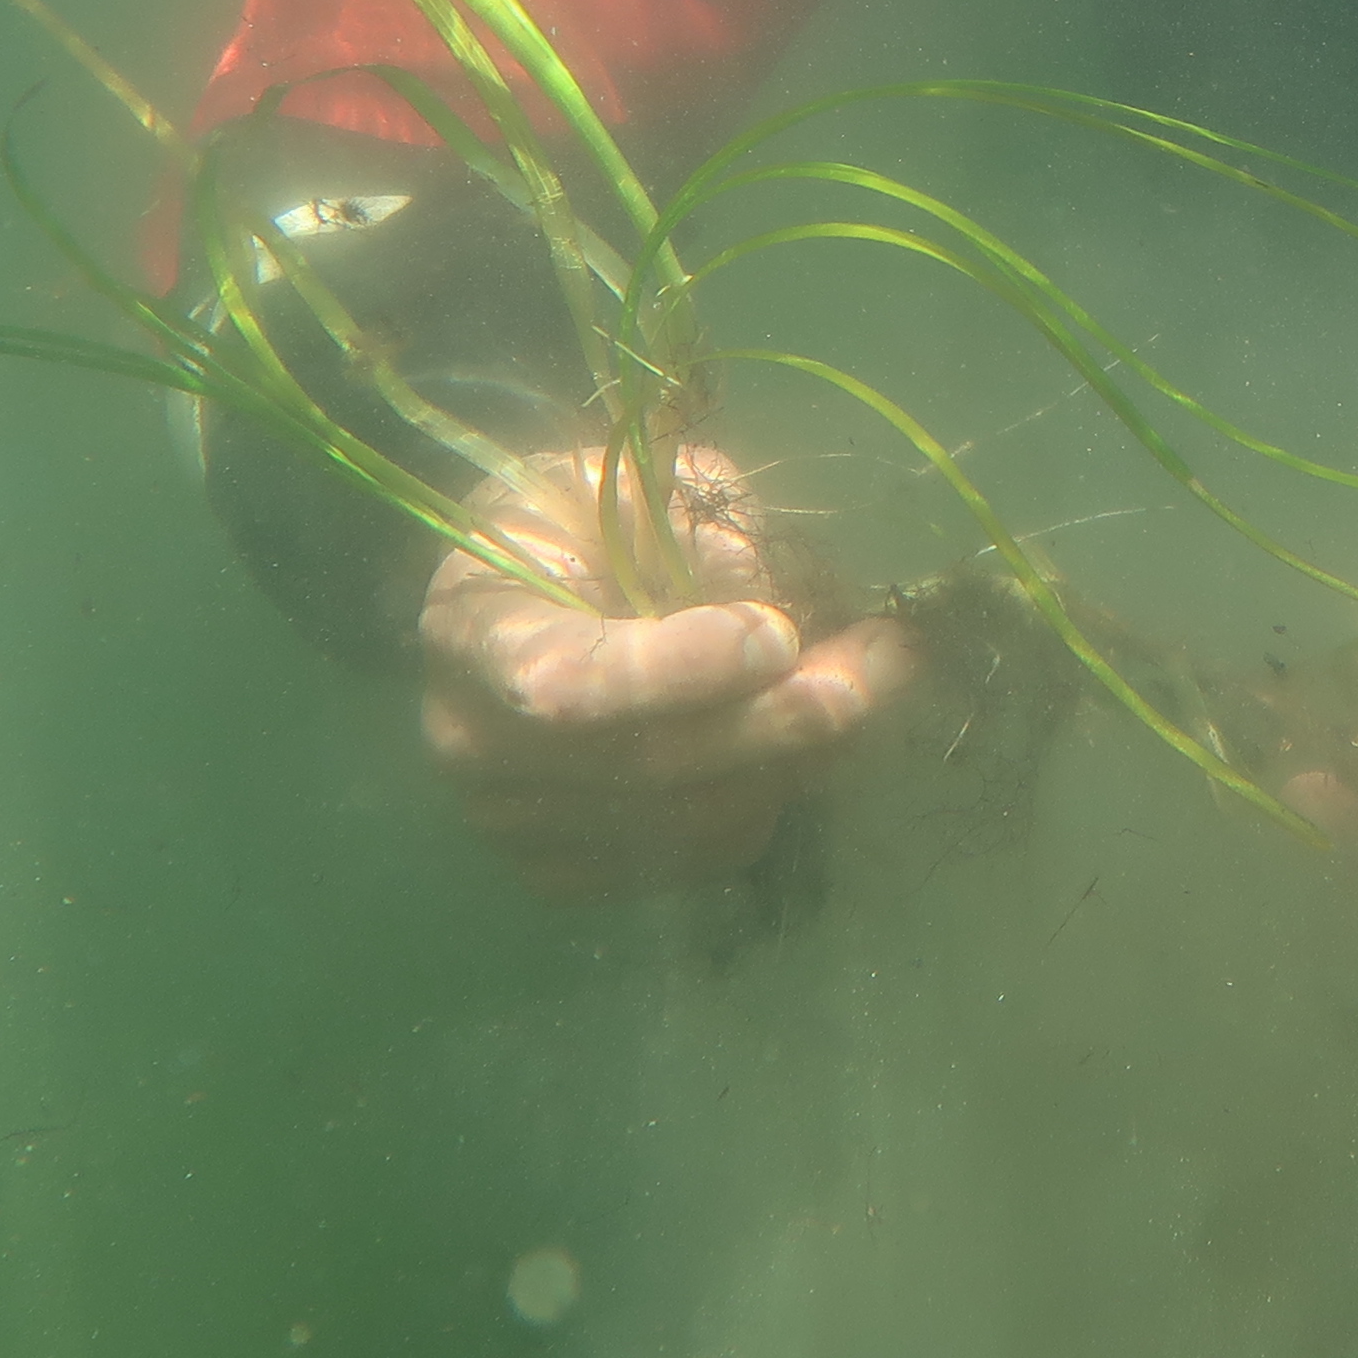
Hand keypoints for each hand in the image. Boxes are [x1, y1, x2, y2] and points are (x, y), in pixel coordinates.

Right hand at [417, 446, 916, 895]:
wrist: (526, 597)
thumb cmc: (583, 523)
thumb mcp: (635, 484)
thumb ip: (699, 529)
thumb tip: (776, 600)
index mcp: (474, 633)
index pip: (569, 688)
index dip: (681, 673)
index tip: (777, 635)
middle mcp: (476, 748)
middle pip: (651, 768)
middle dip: (786, 718)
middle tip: (884, 661)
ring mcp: (516, 826)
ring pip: (693, 822)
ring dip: (804, 756)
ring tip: (868, 679)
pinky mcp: (570, 873)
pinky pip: (703, 857)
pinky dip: (774, 796)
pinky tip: (802, 731)